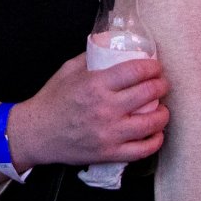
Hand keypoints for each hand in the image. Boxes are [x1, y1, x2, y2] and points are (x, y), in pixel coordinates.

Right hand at [9, 54, 168, 167]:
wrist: (36, 133)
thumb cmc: (52, 100)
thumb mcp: (68, 70)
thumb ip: (92, 57)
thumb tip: (113, 47)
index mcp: (95, 84)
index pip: (136, 71)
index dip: (153, 67)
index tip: (156, 67)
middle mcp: (105, 108)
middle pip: (148, 93)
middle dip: (162, 85)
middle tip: (162, 84)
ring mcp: (109, 133)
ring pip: (151, 123)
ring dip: (163, 113)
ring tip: (162, 109)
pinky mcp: (109, 153)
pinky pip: (142, 150)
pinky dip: (155, 141)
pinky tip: (156, 133)